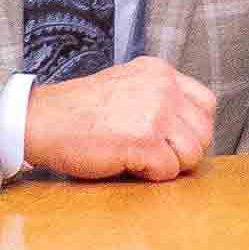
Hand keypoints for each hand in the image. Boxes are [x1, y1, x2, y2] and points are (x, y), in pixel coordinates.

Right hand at [22, 58, 223, 180]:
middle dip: (184, 151)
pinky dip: (152, 176)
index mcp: (161, 72)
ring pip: (193, 154)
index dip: (192, 128)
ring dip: (170, 166)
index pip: (206, 104)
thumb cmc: (79, 110)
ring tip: (142, 161)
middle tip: (156, 156)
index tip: (172, 139)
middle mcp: (164, 88)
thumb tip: (187, 127)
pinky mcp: (144, 142)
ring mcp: (156, 114)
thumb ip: (158, 96)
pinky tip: (130, 166)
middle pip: (204, 132)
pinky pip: (170, 170)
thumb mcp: (126, 84)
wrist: (42, 120)